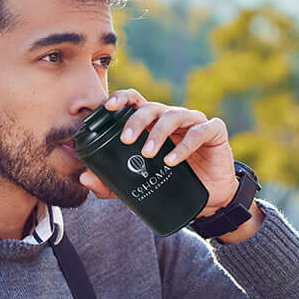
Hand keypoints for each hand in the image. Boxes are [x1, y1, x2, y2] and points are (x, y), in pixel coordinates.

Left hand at [81, 90, 237, 216]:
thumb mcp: (140, 184)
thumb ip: (113, 183)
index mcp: (154, 124)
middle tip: (125, 139)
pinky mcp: (214, 131)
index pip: (136, 102)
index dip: (122, 99)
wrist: (210, 200)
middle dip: (136, 120)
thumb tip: (84, 178)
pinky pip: (199, 132)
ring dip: (158, 133)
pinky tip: (172, 160)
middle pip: (152, 107)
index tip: (107, 108)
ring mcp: (194, 122)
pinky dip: (184, 146)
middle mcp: (173, 118)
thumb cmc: (174, 183)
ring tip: (148, 154)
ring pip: (173, 116)